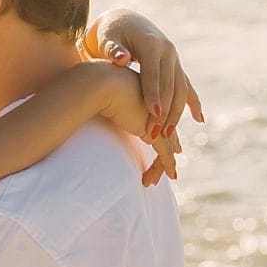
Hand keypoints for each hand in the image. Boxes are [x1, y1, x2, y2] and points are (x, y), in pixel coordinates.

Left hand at [85, 8, 204, 139]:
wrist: (124, 21)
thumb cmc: (109, 33)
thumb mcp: (106, 39)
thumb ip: (112, 50)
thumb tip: (122, 58)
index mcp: (151, 44)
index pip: (153, 73)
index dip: (153, 94)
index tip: (153, 114)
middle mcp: (167, 50)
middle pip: (169, 85)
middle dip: (164, 110)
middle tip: (155, 133)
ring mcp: (174, 58)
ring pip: (180, 89)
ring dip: (175, 113)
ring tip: (166, 135)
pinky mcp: (175, 66)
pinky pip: (186, 86)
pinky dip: (193, 102)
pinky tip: (199, 119)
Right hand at [92, 62, 180, 183]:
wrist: (101, 84)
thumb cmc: (95, 87)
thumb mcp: (106, 99)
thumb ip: (111, 106)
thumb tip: (102, 110)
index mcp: (148, 98)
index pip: (159, 121)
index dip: (164, 137)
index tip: (167, 149)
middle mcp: (156, 108)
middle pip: (167, 136)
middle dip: (167, 154)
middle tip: (168, 171)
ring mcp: (157, 119)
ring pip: (167, 147)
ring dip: (163, 166)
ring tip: (152, 181)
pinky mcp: (154, 130)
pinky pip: (164, 152)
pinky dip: (166, 165)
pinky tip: (170, 175)